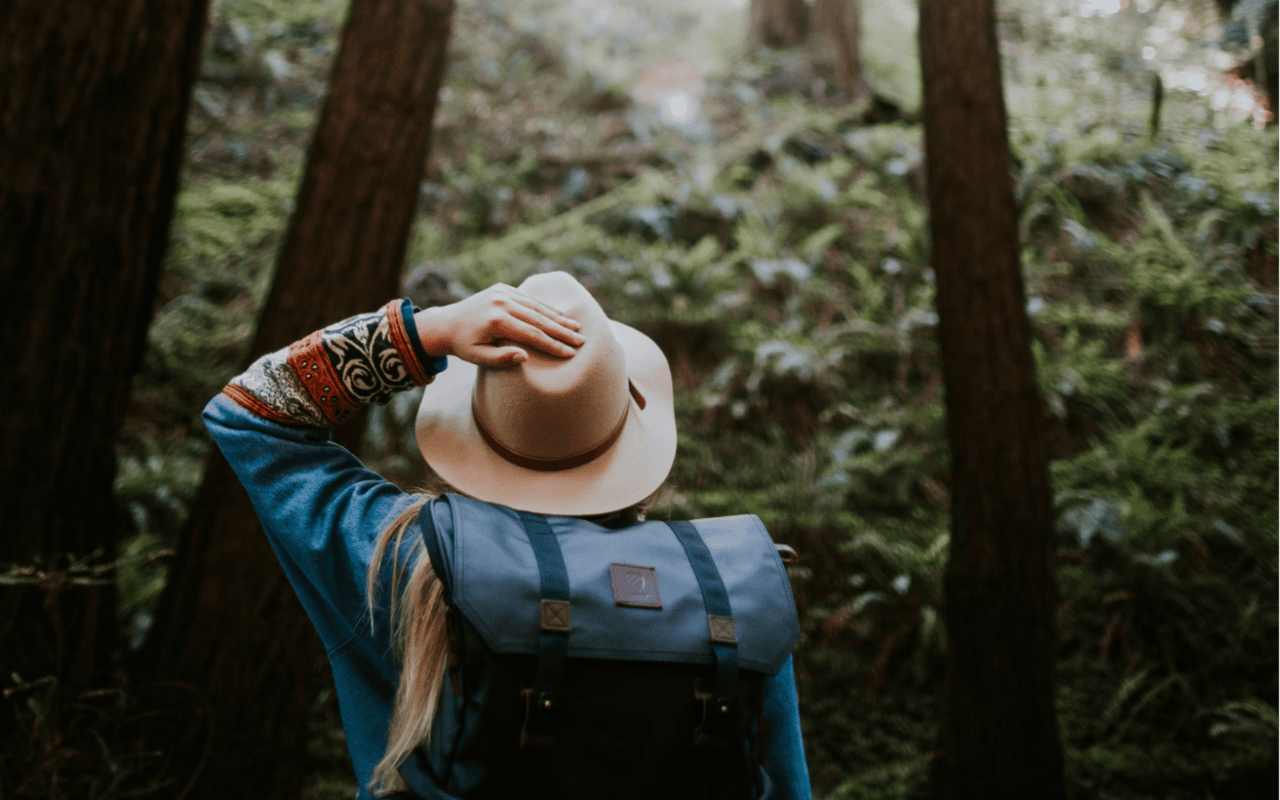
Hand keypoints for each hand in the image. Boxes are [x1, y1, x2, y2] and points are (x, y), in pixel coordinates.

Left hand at [414, 283, 584, 366]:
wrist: (445, 323)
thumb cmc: (463, 346)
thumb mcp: (478, 358)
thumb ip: (501, 359)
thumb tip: (525, 357)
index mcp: (496, 321)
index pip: (532, 334)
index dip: (553, 345)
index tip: (569, 353)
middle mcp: (501, 303)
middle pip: (539, 318)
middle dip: (562, 331)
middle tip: (581, 341)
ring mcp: (502, 293)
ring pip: (536, 306)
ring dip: (558, 317)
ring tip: (576, 327)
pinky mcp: (502, 288)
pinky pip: (528, 298)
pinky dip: (544, 306)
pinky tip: (559, 314)